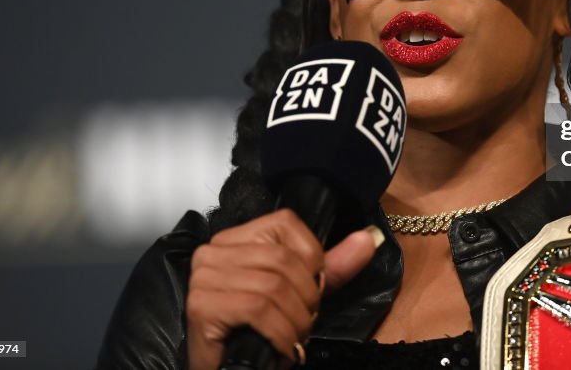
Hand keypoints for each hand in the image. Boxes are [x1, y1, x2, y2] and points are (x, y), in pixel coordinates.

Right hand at [186, 208, 380, 369]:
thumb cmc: (258, 335)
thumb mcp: (300, 295)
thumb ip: (333, 266)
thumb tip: (368, 238)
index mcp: (235, 239)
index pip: (285, 223)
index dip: (311, 258)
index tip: (313, 289)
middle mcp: (213, 252)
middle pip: (283, 258)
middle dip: (306, 297)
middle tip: (304, 322)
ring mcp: (204, 277)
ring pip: (274, 285)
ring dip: (295, 320)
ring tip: (293, 337)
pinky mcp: (202, 305)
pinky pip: (259, 309)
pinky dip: (282, 334)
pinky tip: (282, 348)